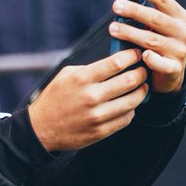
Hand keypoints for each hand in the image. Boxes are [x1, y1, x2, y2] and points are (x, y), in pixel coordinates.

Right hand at [27, 51, 150, 152]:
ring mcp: (97, 116)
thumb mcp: (66, 75)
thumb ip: (90, 68)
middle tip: (144, 70)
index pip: (117, 63)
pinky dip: (131, 110)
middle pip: (130, 80)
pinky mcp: (100, 131)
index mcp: (82, 79)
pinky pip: (126, 118)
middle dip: (142, 73)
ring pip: (133, 101)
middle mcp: (91, 96)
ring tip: (141, 87)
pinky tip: (127, 105)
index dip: (132, 56)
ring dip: (141, 92)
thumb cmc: (54, 99)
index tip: (137, 54)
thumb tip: (116, 61)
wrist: (41, 129)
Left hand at [108, 0, 185, 94]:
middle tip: (115, 5)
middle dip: (135, 10)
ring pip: (152, 40)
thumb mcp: (163, 19)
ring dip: (131, 33)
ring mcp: (179, 51)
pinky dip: (152, 59)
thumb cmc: (162, 41)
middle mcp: (182, 32)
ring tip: (112, 28)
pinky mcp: (174, 69)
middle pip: (156, 19)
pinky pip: (161, 63)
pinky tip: (141, 55)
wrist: (170, 75)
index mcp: (179, 16)